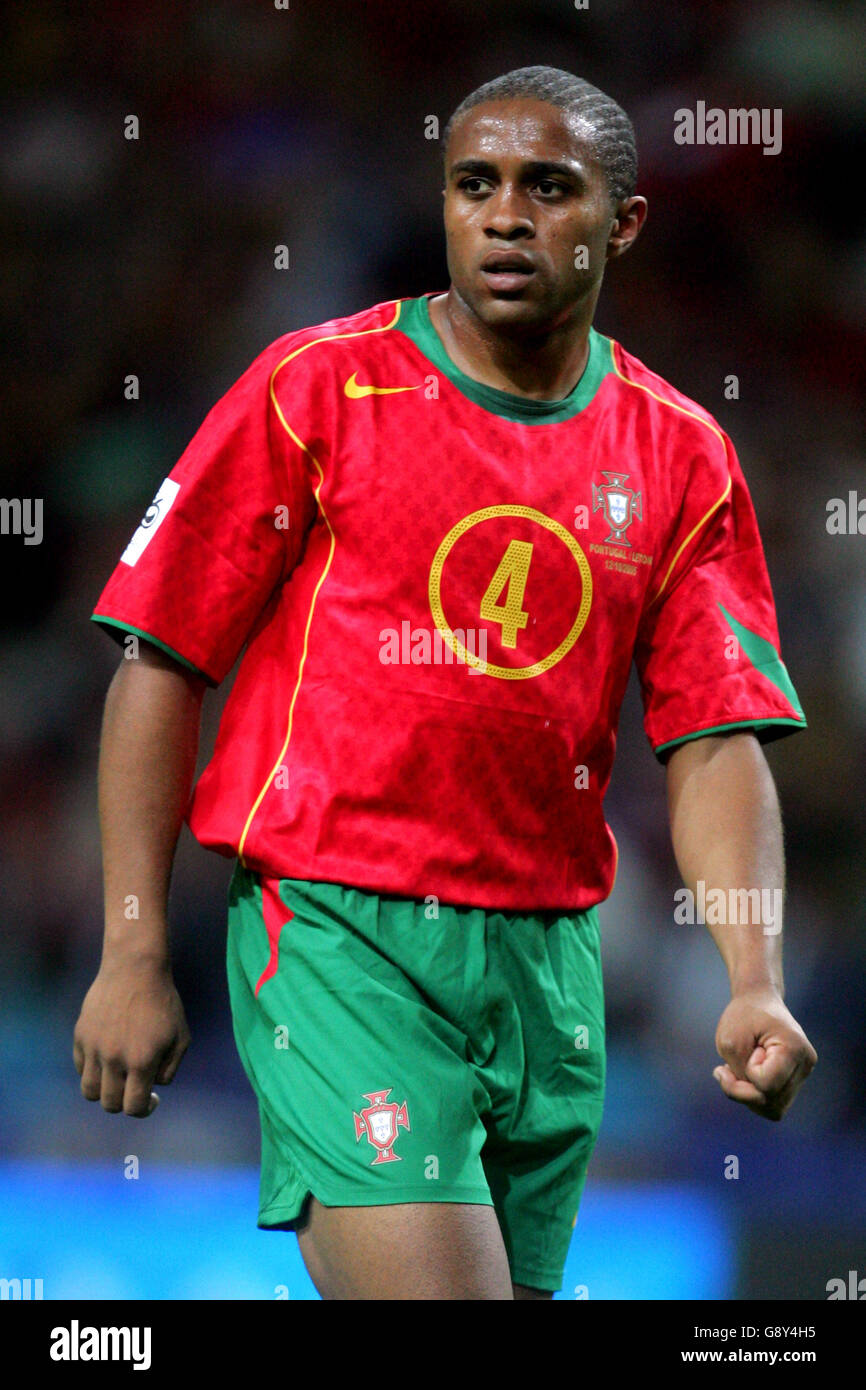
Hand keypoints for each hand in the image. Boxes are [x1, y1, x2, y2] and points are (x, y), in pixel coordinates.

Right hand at [73, 955, 190, 1117]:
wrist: (135, 969)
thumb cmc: (163, 1002)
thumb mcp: (181, 1037)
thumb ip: (170, 1069)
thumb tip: (152, 1088)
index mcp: (142, 1061)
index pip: (133, 1107)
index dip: (144, 1109)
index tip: (150, 1099)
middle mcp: (114, 1058)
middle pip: (110, 1104)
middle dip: (124, 1102)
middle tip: (134, 1088)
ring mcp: (94, 1047)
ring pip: (89, 1091)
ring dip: (104, 1091)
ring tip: (117, 1077)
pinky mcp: (81, 1036)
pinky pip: (81, 1067)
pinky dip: (92, 1070)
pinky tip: (108, 1057)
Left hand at [713, 988, 816, 1120]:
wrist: (759, 999)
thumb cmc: (743, 1016)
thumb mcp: (729, 1043)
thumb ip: (738, 1078)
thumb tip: (753, 1103)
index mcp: (794, 1049)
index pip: (766, 1085)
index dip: (747, 1073)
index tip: (748, 1049)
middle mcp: (805, 1064)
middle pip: (771, 1103)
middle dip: (743, 1090)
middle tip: (729, 1067)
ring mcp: (803, 1074)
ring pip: (773, 1109)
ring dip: (749, 1094)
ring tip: (740, 1069)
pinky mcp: (795, 1080)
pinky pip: (773, 1103)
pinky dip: (755, 1094)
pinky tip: (747, 1075)